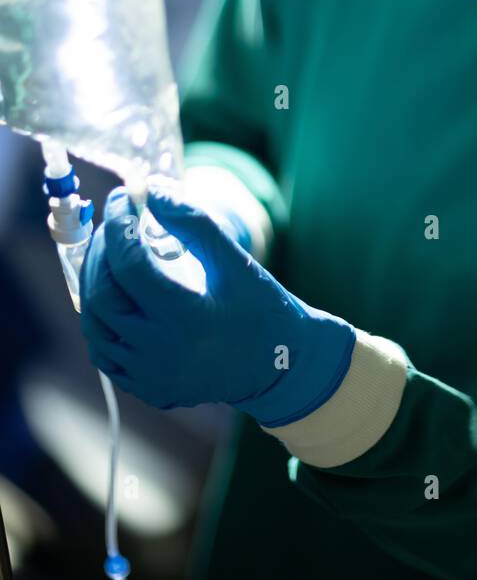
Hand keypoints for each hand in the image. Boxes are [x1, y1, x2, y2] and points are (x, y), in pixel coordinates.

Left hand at [79, 188, 355, 425]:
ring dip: (94, 282)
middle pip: (102, 295)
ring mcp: (149, 377)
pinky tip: (116, 293)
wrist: (280, 366)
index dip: (119, 224)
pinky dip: (101, 317)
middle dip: (100, 250)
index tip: (123, 196)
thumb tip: (152, 191)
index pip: (129, 264)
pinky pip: (104, 350)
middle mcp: (160, 353)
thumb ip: (194, 222)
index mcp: (186, 319)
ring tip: (112, 253)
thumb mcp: (236, 261)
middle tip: (115, 223)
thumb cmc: (263, 308)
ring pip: (95, 324)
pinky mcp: (145, 388)